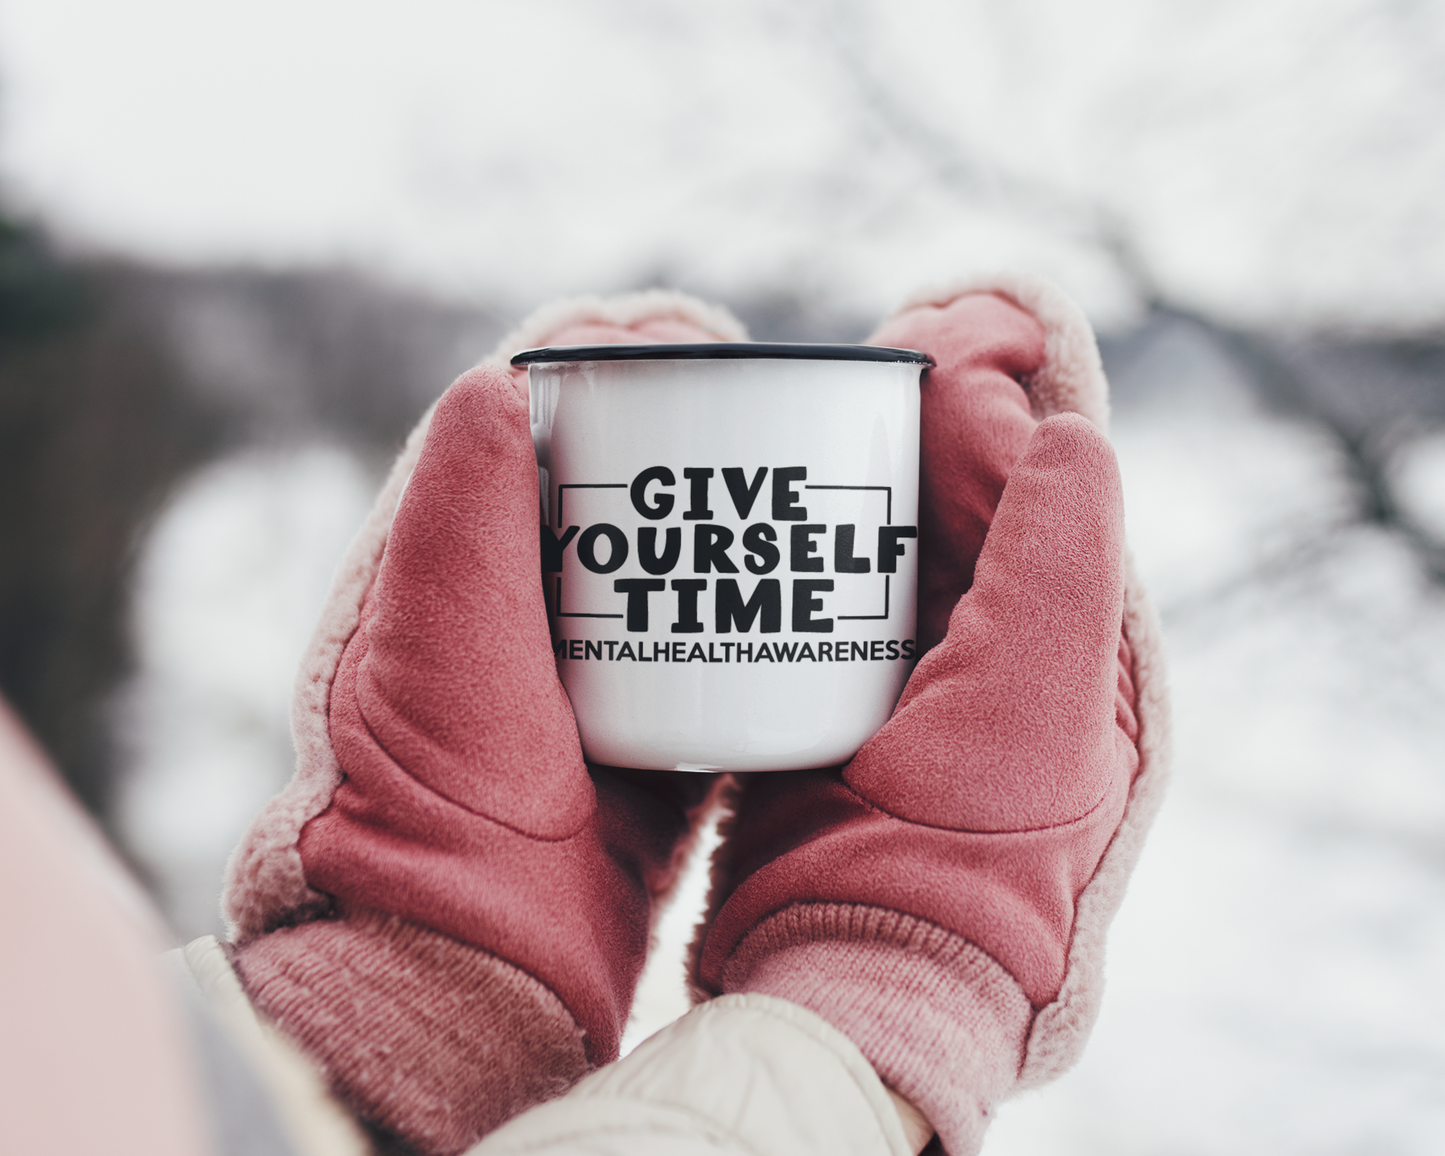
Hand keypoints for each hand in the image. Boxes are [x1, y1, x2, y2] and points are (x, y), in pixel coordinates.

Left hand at [224, 292, 744, 1155]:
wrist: (465, 959)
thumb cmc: (427, 807)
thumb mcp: (433, 651)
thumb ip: (456, 521)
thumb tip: (498, 380)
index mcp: (448, 559)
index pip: (528, 414)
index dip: (607, 356)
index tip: (695, 339)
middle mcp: (517, 600)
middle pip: (614, 469)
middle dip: (693, 418)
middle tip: (776, 400)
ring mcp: (585, 662)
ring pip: (669, 548)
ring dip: (733, 503)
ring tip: (808, 470)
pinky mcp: (642, 721)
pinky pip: (706, 634)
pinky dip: (751, 600)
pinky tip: (805, 582)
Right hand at [692, 283, 1166, 1155]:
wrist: (864, 966)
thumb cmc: (970, 851)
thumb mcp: (1042, 704)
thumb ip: (1065, 564)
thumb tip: (1070, 430)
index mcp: (1055, 637)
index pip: (1023, 483)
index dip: (978, 402)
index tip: (920, 345)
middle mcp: (984, 648)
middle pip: (940, 497)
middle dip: (895, 420)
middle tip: (829, 367)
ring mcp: (899, 675)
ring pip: (869, 536)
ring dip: (827, 471)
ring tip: (772, 415)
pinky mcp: (821, 700)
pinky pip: (810, 593)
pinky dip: (782, 542)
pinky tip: (738, 505)